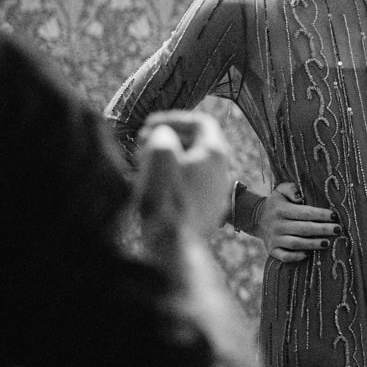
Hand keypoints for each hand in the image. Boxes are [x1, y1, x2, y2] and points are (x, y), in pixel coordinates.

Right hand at [132, 111, 232, 235]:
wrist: (175, 248)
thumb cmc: (166, 199)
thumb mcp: (158, 155)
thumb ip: (162, 135)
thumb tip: (164, 135)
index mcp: (215, 153)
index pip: (200, 122)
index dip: (173, 118)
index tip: (149, 125)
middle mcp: (223, 171)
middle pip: (197, 144)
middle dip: (169, 140)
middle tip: (142, 144)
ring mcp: (217, 194)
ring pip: (193, 167)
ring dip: (168, 161)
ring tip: (143, 165)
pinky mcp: (208, 213)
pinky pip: (191, 188)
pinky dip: (173, 180)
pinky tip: (152, 188)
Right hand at [258, 181, 340, 263]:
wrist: (257, 218)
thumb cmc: (277, 203)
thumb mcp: (281, 190)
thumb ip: (291, 188)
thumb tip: (300, 197)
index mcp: (281, 209)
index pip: (305, 212)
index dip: (321, 214)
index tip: (335, 216)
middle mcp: (277, 225)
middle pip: (304, 229)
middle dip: (323, 230)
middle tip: (338, 230)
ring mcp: (274, 239)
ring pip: (296, 244)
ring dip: (313, 244)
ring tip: (328, 243)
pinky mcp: (272, 250)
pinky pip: (284, 256)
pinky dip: (296, 257)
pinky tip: (308, 254)